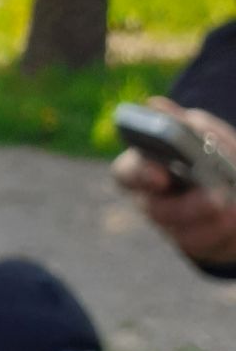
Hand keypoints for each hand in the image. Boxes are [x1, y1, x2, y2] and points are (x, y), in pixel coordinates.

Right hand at [112, 98, 235, 265]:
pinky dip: (220, 232)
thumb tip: (154, 105)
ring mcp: (171, 225)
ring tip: (231, 208)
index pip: (126, 174)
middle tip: (215, 197)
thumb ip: (181, 123)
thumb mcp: (201, 130)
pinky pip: (201, 244)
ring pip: (180, 232)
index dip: (139, 175)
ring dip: (210, 221)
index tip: (161, 175)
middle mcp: (152, 199)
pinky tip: (235, 217)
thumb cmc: (209, 149)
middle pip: (156, 210)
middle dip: (186, 206)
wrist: (231, 180)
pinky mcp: (193, 241)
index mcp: (144, 166)